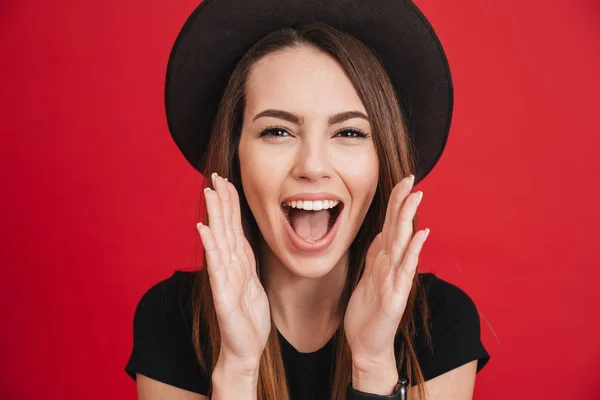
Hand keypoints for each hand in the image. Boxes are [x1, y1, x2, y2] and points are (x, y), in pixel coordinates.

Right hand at [196, 172, 270, 370]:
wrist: (245, 348)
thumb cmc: (248, 317)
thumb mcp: (253, 283)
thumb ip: (246, 262)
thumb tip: (241, 241)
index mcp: (239, 263)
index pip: (233, 227)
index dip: (230, 204)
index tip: (226, 181)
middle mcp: (229, 266)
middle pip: (224, 228)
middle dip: (221, 201)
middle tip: (215, 176)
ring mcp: (224, 278)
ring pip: (219, 241)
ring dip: (214, 215)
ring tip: (209, 194)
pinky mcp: (222, 294)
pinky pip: (216, 267)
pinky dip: (210, 246)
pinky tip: (204, 229)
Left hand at [344, 174, 429, 369]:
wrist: (367, 345)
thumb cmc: (368, 311)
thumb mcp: (368, 277)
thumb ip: (376, 254)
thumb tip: (382, 232)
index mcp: (384, 260)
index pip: (390, 225)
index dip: (395, 203)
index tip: (401, 181)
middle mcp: (393, 267)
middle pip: (398, 229)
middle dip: (403, 203)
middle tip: (411, 178)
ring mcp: (396, 281)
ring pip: (402, 244)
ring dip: (409, 220)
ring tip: (415, 197)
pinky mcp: (395, 297)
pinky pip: (405, 271)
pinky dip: (413, 252)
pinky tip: (420, 235)